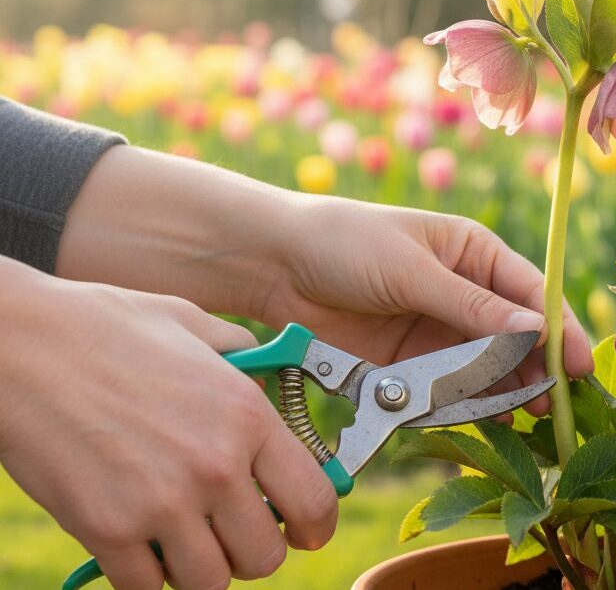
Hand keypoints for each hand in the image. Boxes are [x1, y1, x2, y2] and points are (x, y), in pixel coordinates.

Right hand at [0, 258, 336, 589]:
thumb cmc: (105, 326)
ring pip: (211, 583)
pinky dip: (148, 579)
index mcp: (246, 414)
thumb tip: (268, 374)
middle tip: (230, 532)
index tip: (305, 533)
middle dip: (252, 551)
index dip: (316, 528)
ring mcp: (161, 502)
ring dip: (202, 569)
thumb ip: (242, 356)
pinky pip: (148, 589)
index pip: (314, 500)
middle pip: (266, 557)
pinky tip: (140, 546)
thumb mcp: (194, 324)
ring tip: (184, 539)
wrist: (20, 344)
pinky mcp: (106, 530)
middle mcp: (215, 464)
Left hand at [261, 198, 593, 413]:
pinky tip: (485, 416)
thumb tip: (538, 329)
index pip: (530, 292)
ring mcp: (437, 330)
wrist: (274, 266)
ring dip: (505, 390)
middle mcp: (463, 292)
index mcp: (472, 253)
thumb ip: (473, 306)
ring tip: (522, 413)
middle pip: (514, 336)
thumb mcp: (413, 270)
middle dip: (535, 367)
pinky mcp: (410, 363)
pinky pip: (450, 387)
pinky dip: (467, 403)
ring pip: (487, 367)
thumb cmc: (346, 244)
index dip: (559, 328)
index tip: (580, 362)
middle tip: (551, 400)